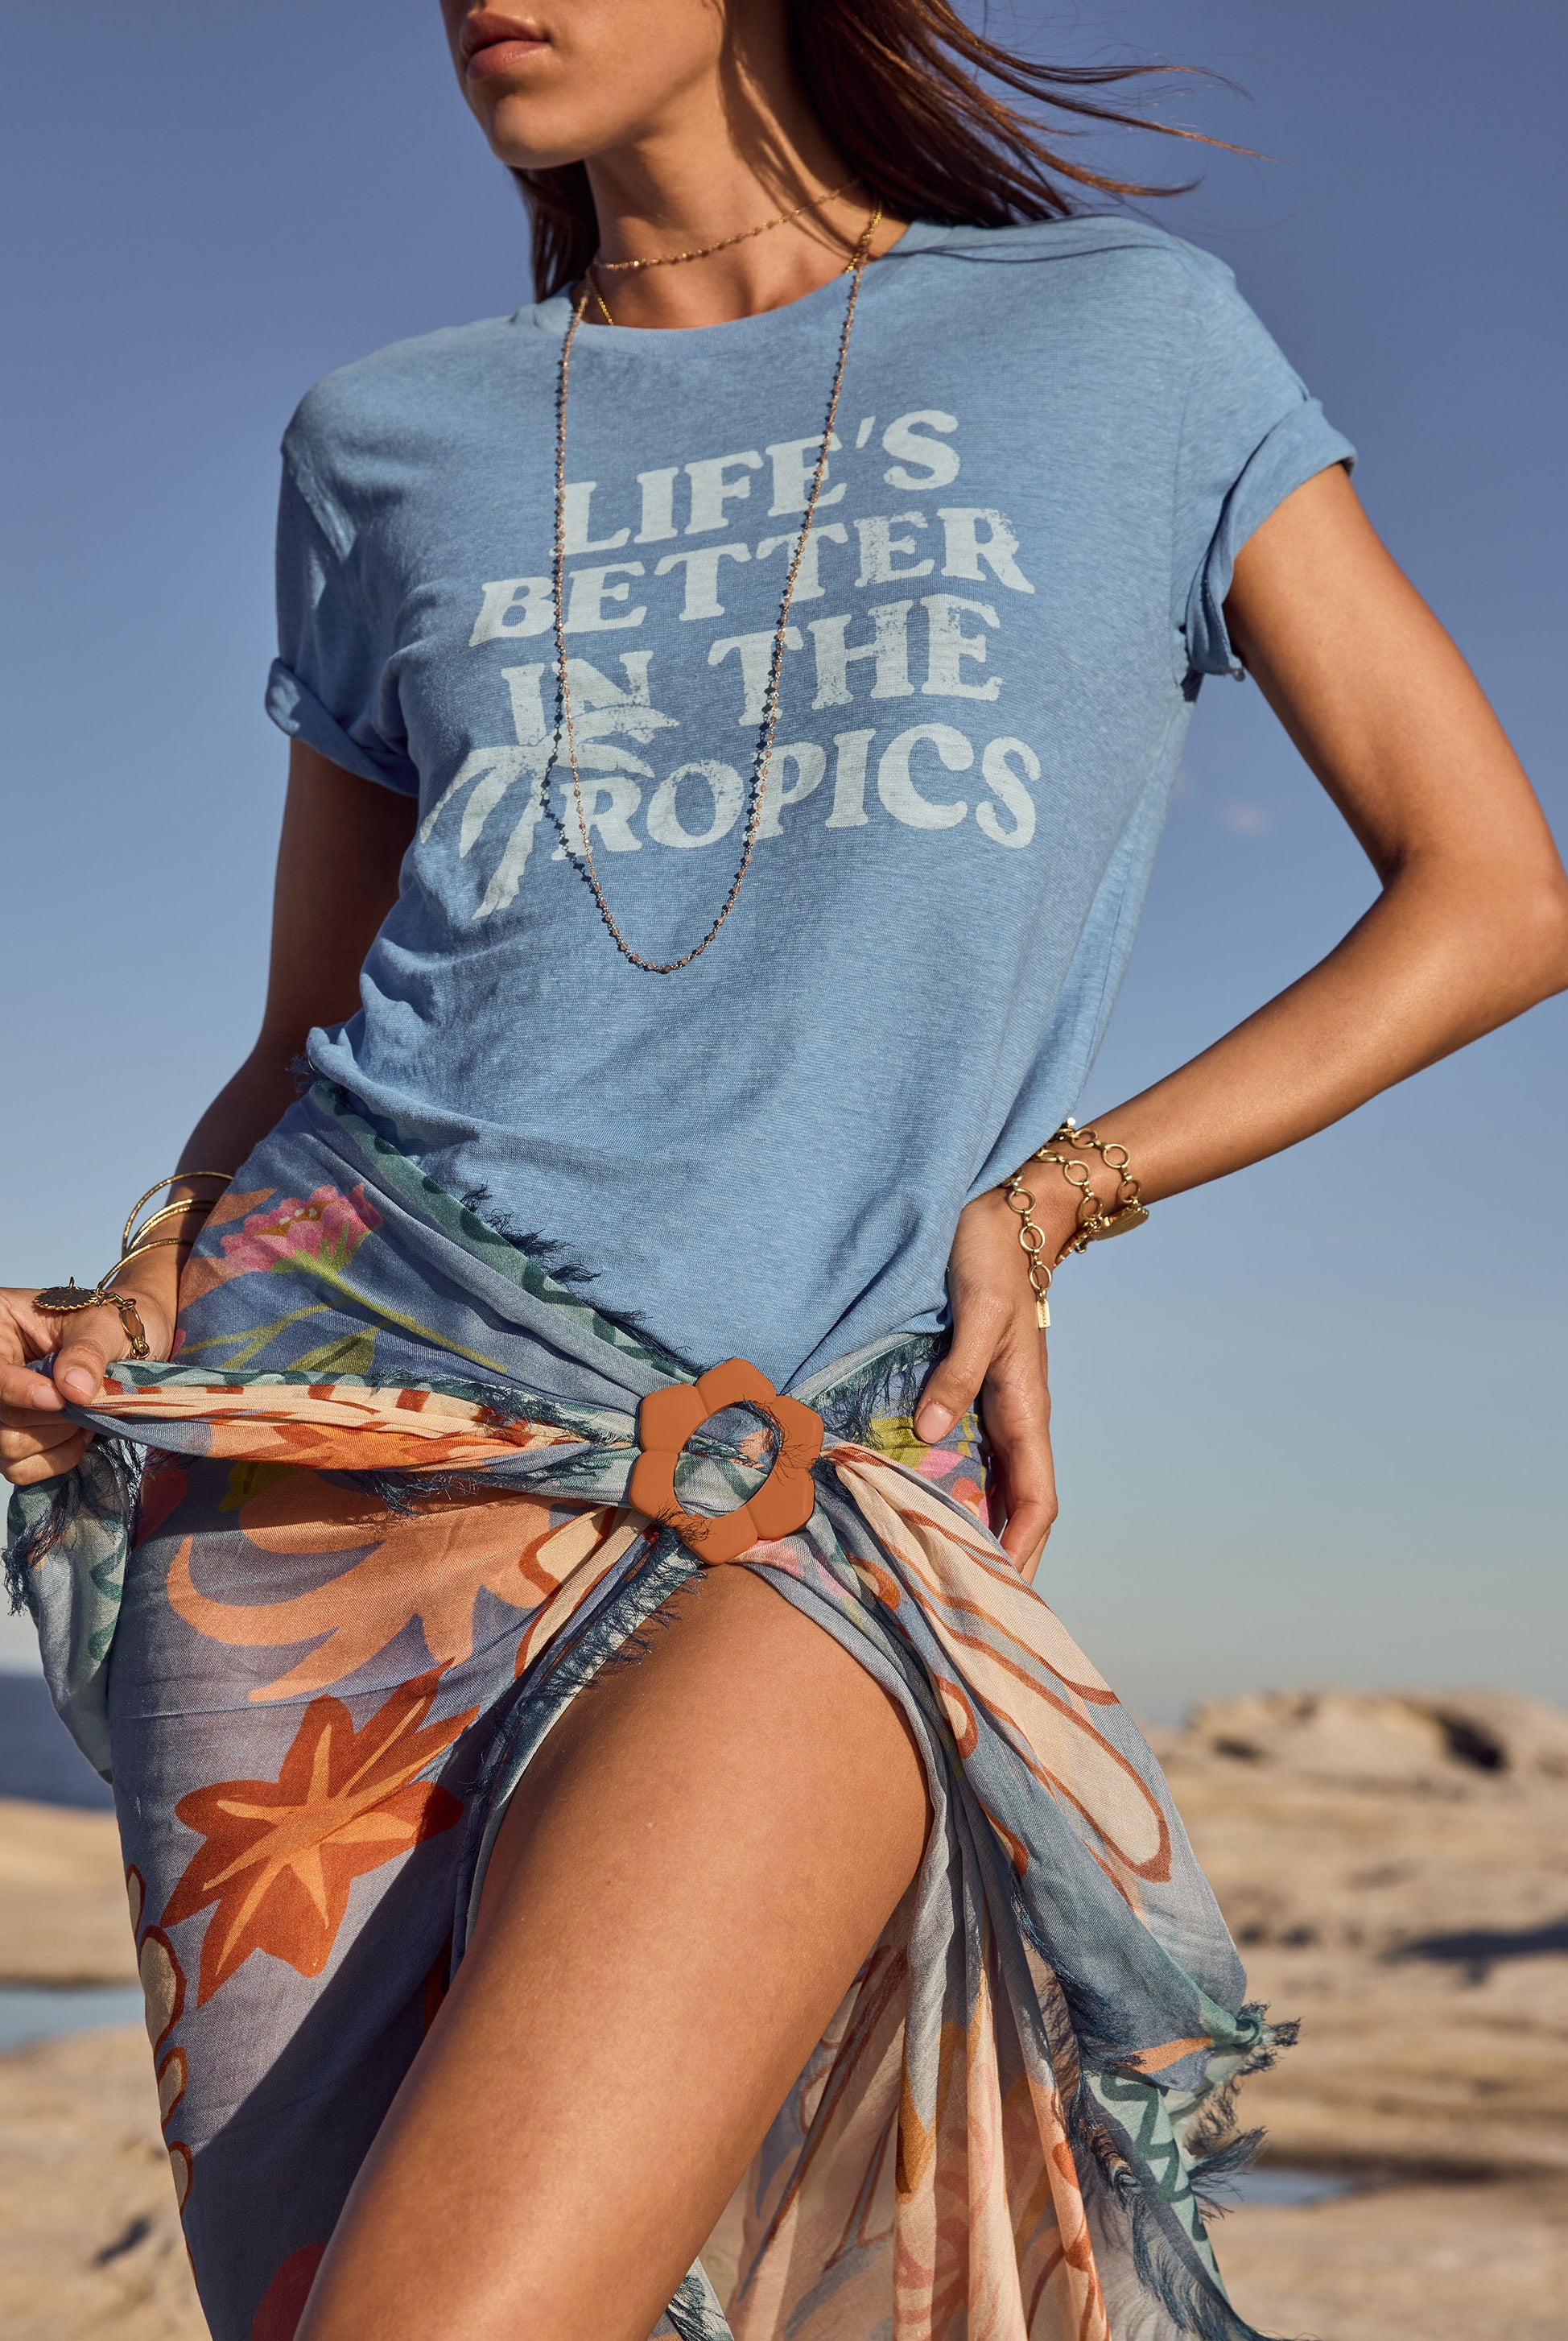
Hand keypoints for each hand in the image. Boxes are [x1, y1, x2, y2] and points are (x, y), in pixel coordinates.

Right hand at [0, 1283, 174, 1487]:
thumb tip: (74, 1390)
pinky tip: (81, 1433)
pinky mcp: (18, 1436)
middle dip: (52, 1415)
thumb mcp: (103, 1325)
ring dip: (57, 1437)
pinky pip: (21, 1468)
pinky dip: (57, 1457)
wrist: (130, 1343)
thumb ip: (87, 1353)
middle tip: (89, 1400)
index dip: (18, 1391)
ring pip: (8, 1447)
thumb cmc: (111, 1324)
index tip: (58, 1399)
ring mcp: (4, 1408)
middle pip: (1, 1415)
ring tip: (88, 1414)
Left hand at [915, 1188, 1066, 1579]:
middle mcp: (1014, 1417)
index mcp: (1026, 1408)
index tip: (1001, 1593)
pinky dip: (954, 1486)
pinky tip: (922, 1502)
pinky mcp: (973, 1387)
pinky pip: (969, 1454)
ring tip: (936, 1566)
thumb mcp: (977, 1315)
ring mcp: (995, 1405)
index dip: (1023, 1549)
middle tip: (961, 1599)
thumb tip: (932, 1436)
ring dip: (974, 1524)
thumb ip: (956, 1375)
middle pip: (1016, 1505)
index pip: (1038, 1500)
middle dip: (998, 1552)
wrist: (1008, 1212)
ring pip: (993, 1484)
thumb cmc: (993, 1258)